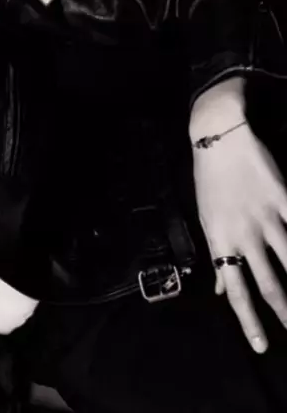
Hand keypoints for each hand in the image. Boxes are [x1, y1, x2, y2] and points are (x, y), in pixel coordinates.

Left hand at [192, 122, 286, 352]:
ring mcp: (266, 216)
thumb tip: (220, 289)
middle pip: (268, 283)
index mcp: (221, 241)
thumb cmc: (210, 180)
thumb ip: (216, 257)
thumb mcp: (206, 219)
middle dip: (284, 312)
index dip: (249, 321)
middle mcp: (244, 234)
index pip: (235, 290)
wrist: (219, 138)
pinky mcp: (282, 197)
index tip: (262, 346)